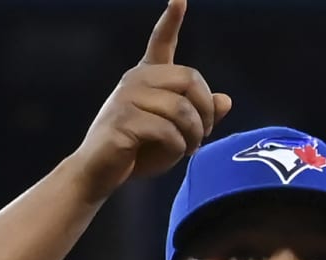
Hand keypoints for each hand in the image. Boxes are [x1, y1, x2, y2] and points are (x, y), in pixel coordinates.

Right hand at [72, 0, 232, 200]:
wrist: (99, 173)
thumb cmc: (138, 152)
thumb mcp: (176, 132)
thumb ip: (199, 115)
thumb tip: (226, 100)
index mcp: (147, 77)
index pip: (161, 42)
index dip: (171, 20)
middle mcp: (135, 80)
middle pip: (189, 79)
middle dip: (205, 110)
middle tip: (204, 135)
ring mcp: (126, 98)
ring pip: (182, 108)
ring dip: (194, 134)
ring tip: (189, 148)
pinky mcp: (123, 121)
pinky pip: (168, 130)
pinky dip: (178, 147)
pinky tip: (173, 154)